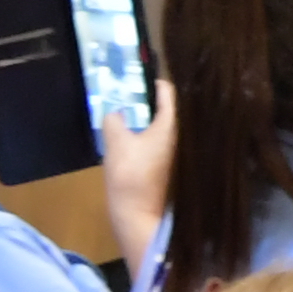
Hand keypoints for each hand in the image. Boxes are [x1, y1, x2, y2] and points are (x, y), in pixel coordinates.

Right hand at [99, 97, 175, 259]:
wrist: (137, 215)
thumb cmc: (130, 175)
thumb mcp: (116, 143)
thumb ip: (114, 121)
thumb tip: (115, 112)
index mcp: (170, 126)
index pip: (169, 93)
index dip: (154, 82)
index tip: (138, 77)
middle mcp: (178, 136)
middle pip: (165, 109)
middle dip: (146, 101)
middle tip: (126, 94)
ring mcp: (174, 152)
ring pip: (160, 126)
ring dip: (144, 119)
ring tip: (124, 113)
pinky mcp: (166, 165)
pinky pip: (156, 141)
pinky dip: (144, 135)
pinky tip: (129, 138)